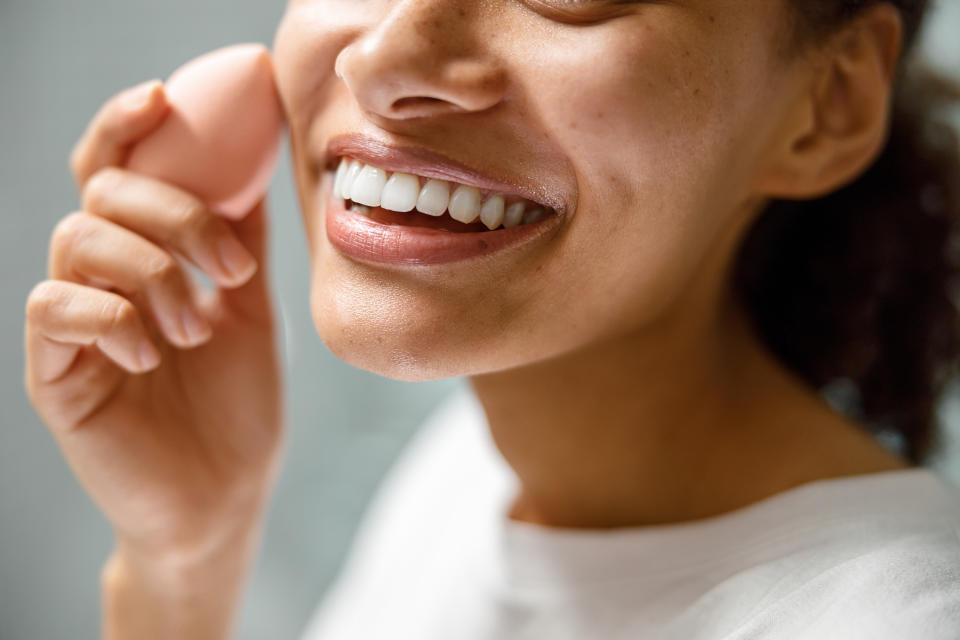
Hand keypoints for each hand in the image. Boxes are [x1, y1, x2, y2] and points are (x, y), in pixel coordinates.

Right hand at [24, 80, 284, 564]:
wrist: (226, 491)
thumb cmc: (235, 400)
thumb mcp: (250, 304)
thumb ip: (241, 233)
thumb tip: (259, 155)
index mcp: (144, 257)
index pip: (117, 171)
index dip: (126, 126)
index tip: (163, 98)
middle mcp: (100, 280)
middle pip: (102, 194)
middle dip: (174, 214)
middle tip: (230, 267)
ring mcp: (73, 325)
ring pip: (77, 240)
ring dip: (153, 272)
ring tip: (197, 327)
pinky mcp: (54, 374)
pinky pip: (54, 308)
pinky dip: (111, 315)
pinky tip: (154, 352)